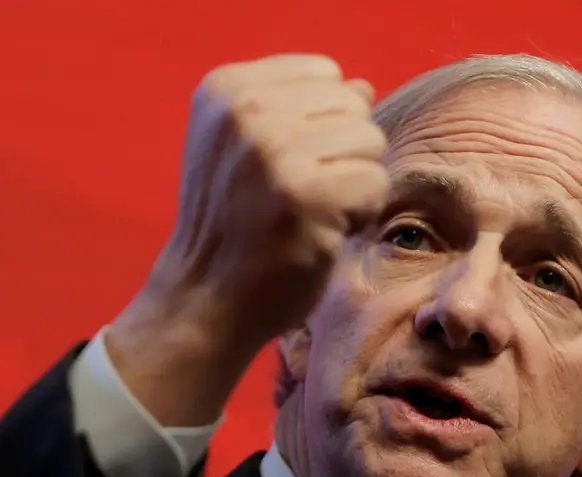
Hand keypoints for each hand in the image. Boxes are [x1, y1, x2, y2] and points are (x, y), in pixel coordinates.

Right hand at [107, 54, 387, 426]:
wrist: (205, 297)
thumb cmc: (235, 222)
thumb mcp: (247, 148)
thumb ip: (302, 110)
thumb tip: (364, 86)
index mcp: (226, 88)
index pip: (325, 74)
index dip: (324, 122)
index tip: (286, 163)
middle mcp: (245, 112)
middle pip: (352, 105)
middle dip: (343, 152)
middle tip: (301, 193)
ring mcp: (273, 153)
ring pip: (370, 141)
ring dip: (354, 183)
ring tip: (312, 212)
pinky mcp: (305, 196)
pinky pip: (375, 183)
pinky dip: (361, 214)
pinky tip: (323, 232)